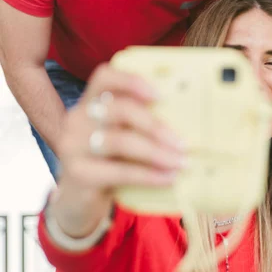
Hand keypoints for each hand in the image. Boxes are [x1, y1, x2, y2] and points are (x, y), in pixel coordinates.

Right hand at [52, 63, 185, 236]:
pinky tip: (168, 178)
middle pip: (118, 110)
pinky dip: (149, 175)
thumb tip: (191, 121)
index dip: (132, 81)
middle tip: (183, 142)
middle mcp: (78, 119)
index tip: (160, 95)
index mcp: (91, 102)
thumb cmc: (110, 162)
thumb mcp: (122, 136)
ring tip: (181, 162)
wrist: (80, 201)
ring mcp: (73, 146)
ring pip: (120, 141)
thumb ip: (142, 124)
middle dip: (155, 125)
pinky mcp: (78, 174)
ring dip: (157, 152)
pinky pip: (120, 171)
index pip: (104, 77)